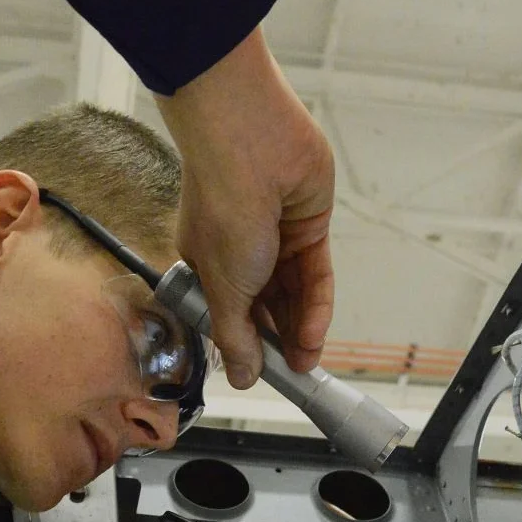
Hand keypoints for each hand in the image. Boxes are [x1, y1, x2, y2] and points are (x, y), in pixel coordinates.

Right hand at [154, 28, 336, 388]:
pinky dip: (316, 304)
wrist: (253, 144)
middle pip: (265, 306)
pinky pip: (314, 274)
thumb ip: (235, 335)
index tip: (263, 376)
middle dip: (279, 342)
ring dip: (301, 329)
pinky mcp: (307, 225)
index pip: (229, 313)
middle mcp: (239, 251)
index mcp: (206, 263)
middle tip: (293, 376)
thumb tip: (239, 377)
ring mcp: (274, 237)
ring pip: (292, 293)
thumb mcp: (225, 286)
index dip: (247, 345)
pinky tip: (314, 334)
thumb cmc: (224, 206)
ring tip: (307, 363)